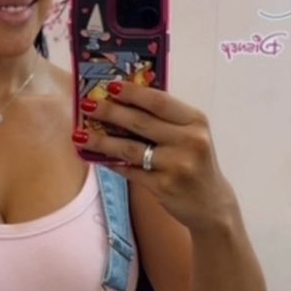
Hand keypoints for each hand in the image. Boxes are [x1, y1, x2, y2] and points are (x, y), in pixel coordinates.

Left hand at [76, 81, 237, 233]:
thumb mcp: (191, 135)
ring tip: (80, 134)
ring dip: (101, 140)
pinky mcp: (163, 186)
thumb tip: (124, 101)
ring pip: (130, 148)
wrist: (210, 205)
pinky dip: (112, 164)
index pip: (159, 101)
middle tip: (87, 104)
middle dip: (110, 111)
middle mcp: (188, 141)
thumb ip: (166, 120)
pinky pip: (130, 171)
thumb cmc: (196, 164)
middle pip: (140, 122)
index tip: (110, 86)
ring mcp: (175, 165)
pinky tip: (97, 157)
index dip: (132, 92)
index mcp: (195, 122)